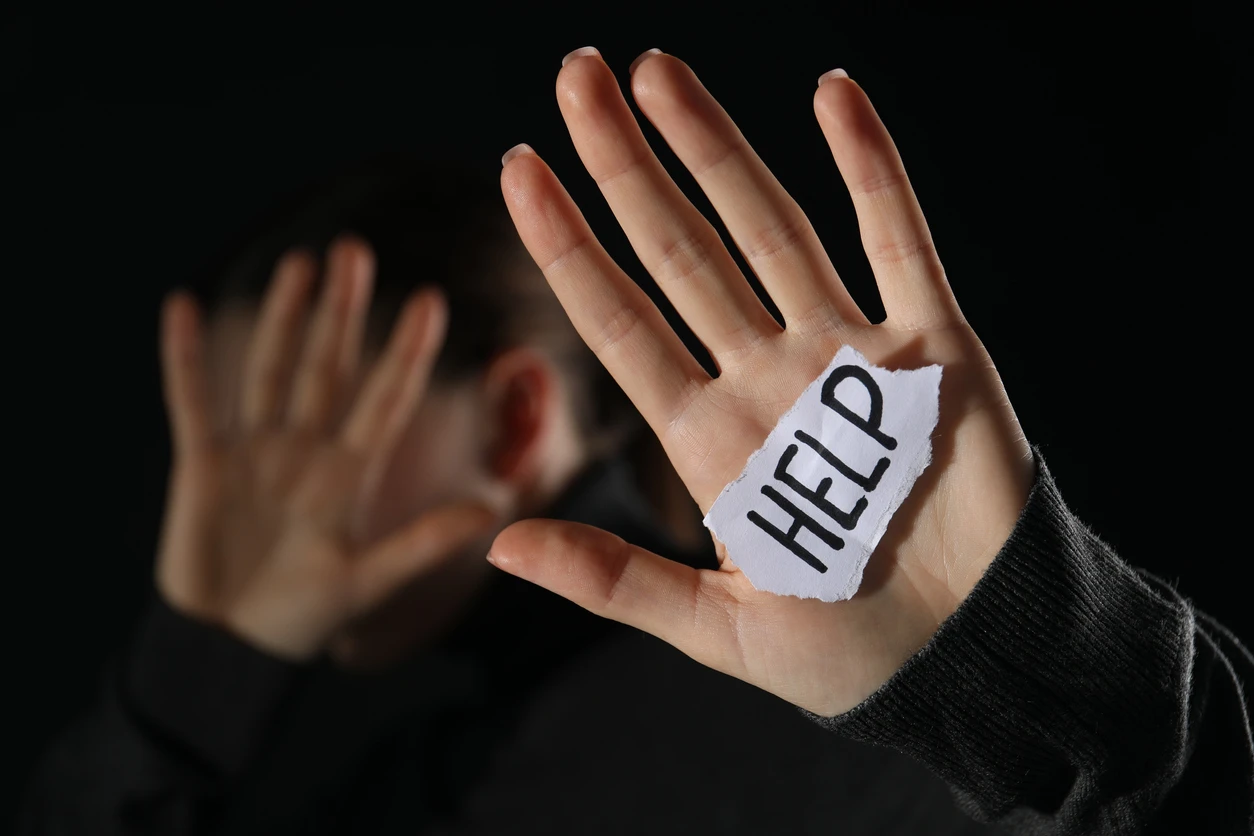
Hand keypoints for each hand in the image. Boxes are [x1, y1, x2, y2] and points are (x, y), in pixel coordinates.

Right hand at [156, 238, 495, 659]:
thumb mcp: (368, 579)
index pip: (385, 400)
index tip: (432, 302)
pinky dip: (185, 358)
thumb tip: (494, 511)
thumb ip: (424, 542)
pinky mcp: (203, 463)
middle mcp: (306, 451)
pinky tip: (185, 306)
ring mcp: (255, 452)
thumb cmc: (302, 617)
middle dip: (343, 312)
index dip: (406, 353)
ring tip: (301, 262)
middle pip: (329, 368)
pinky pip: (194, 401)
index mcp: (350, 475)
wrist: (230, 649)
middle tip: (357, 252)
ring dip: (283, 317)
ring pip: (272, 370)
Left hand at [492, 50, 1033, 715]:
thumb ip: (613, 581)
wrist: (969, 654)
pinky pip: (897, 239)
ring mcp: (847, 352)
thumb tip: (498, 547)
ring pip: (770, 226)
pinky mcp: (931, 345)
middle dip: (623, 165)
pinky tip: (831, 95)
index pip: (618, 321)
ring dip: (715, 147)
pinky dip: (871, 166)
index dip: (565, 246)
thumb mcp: (718, 628)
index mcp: (709, 437)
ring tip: (655, 71)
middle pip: (679, 249)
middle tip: (574, 75)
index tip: (515, 168)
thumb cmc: (847, 650)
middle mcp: (767, 376)